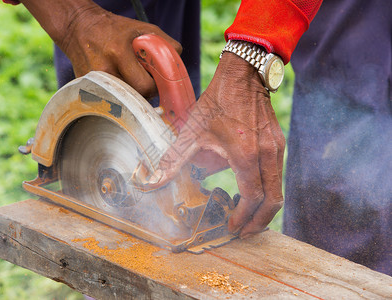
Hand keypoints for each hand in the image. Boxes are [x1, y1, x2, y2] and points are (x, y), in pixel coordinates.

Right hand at [20, 0, 181, 97]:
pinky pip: (110, 99)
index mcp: (118, 53)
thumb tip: (178, 63)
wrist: (79, 28)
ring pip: (123, 101)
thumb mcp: (143, 29)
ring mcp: (93, 82)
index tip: (155, 81)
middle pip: (134, 97)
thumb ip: (165, 44)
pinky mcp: (86, 89)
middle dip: (144, 92)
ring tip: (130, 79)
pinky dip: (118, 94)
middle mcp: (104, 70)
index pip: (145, 86)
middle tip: (145, 82)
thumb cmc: (115, 29)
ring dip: (132, 94)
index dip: (154, 86)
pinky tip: (117, 80)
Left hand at [146, 52, 285, 237]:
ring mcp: (276, 149)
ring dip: (264, 207)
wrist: (243, 76)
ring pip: (277, 188)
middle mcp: (267, 155)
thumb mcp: (191, 132)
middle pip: (273, 200)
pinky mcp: (278, 143)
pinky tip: (250, 191)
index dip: (243, 217)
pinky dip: (267, 190)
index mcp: (246, 155)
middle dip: (259, 221)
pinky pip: (276, 174)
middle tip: (244, 231)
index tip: (232, 227)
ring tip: (247, 216)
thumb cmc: (217, 102)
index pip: (252, 198)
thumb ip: (173, 161)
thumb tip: (152, 183)